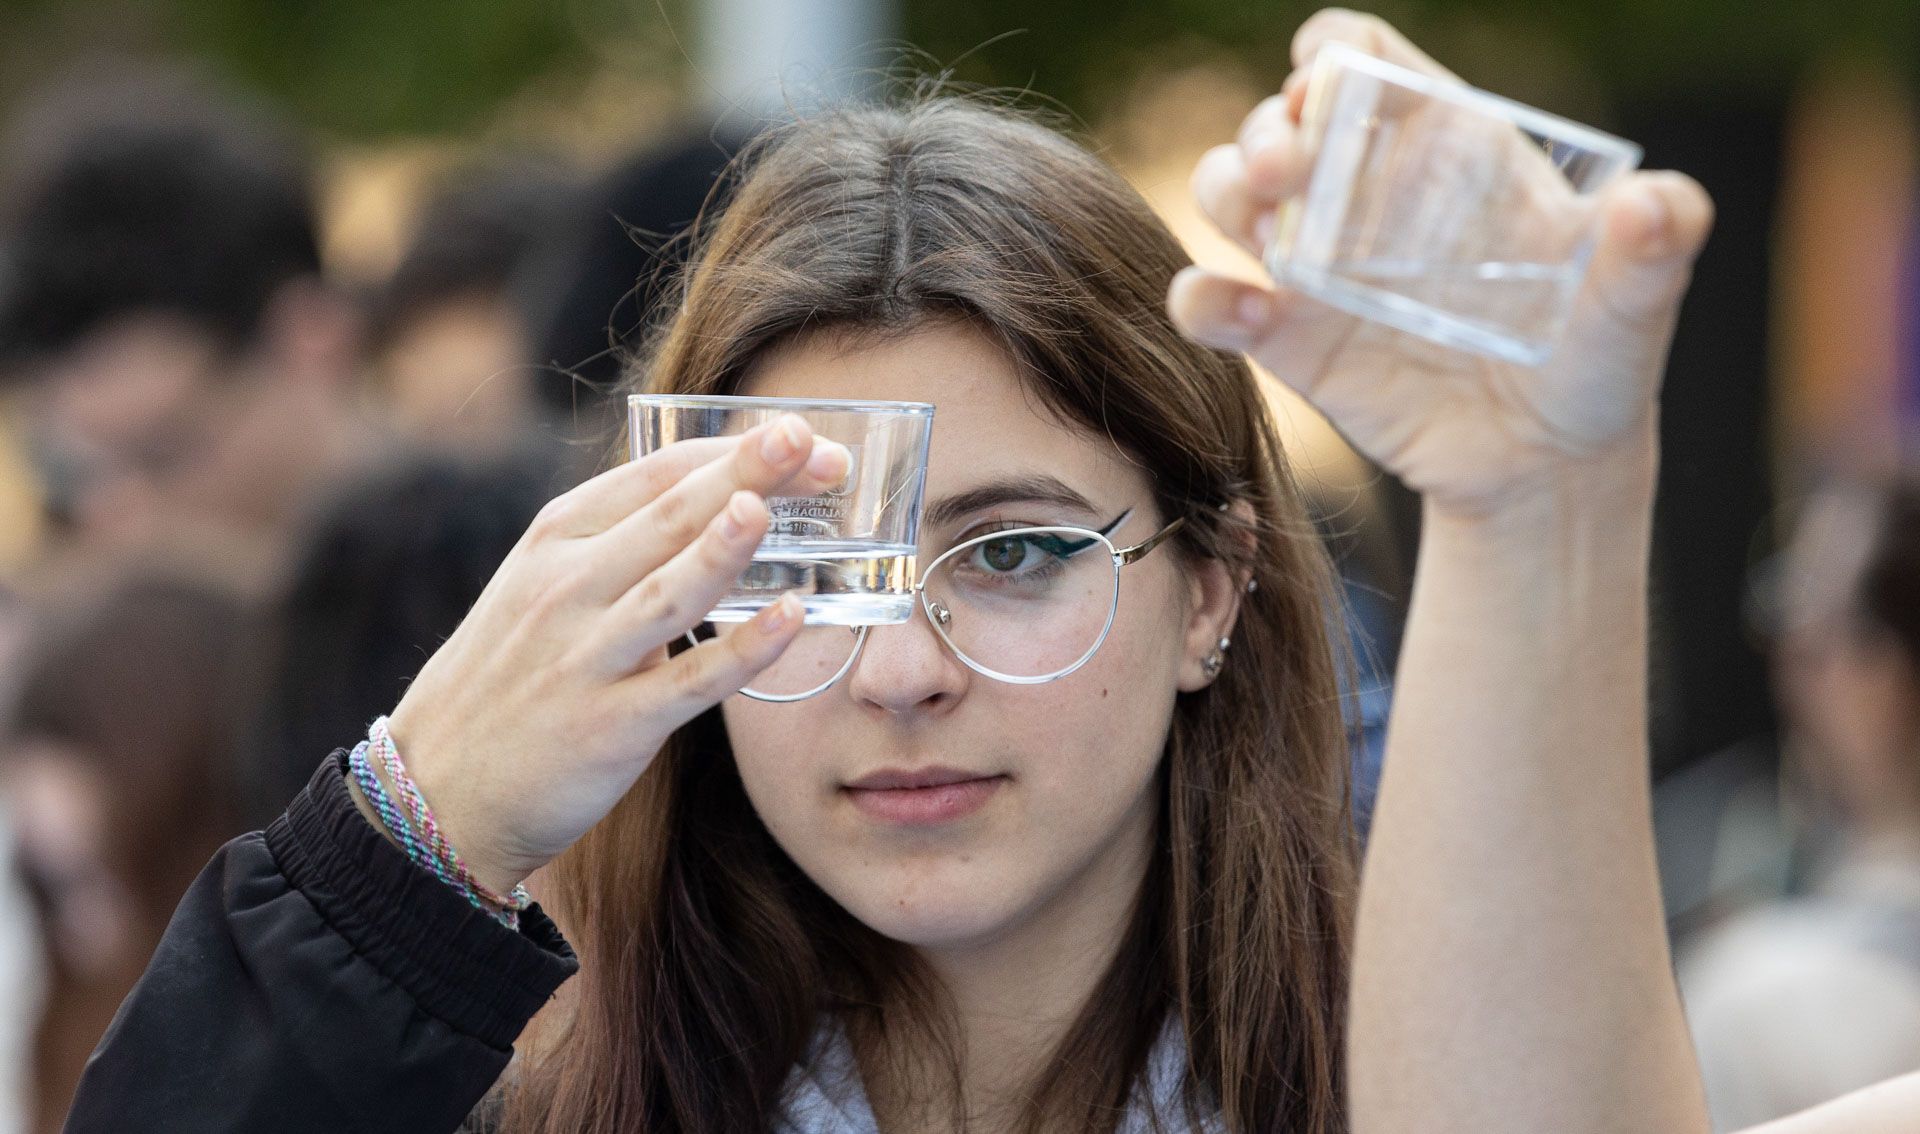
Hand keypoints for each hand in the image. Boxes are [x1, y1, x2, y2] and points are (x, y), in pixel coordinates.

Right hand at [383, 416, 848, 893]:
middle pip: (669, 519)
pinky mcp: (611, 726)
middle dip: (742, 473)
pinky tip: (788, 619)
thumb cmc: (508, 680)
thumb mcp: (541, 589)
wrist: (438, 792)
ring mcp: (586, 658)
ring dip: (720, 548)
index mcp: (555, 541)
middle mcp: (567, 589)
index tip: (797, 432)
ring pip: (667, 592)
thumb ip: (615, 548)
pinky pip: (688, 682)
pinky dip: (741, 650)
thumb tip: (717, 505)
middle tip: (805, 438)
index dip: (729, 450)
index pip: (653, 476)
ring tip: (768, 507)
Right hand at [1168, 8, 1715, 516]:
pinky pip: (1215, 305)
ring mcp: (1317, 267)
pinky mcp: (1289, 342)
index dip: (1329, 56)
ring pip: (1228, 195)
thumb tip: (1661, 205)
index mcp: (1441, 148)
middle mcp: (1364, 195)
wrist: (1548, 466)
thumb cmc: (1595, 358)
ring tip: (1264, 219)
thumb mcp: (1638, 299)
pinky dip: (1202, 301)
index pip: (1361, 61)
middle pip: (1279, 123)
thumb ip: (1657, 246)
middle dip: (1266, 129)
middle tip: (1288, 169)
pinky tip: (1230, 310)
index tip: (1324, 82)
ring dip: (1223, 190)